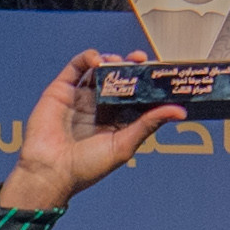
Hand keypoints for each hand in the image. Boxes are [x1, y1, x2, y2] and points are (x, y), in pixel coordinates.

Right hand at [0, 48, 167, 215]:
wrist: (50, 172)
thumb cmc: (86, 167)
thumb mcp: (124, 145)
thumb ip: (149, 124)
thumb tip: (179, 111)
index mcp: (114, 121)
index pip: (135, 94)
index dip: (146, 81)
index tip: (157, 71)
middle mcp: (98, 107)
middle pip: (118, 78)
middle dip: (130, 66)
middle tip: (140, 59)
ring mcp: (79, 97)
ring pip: (99, 69)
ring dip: (111, 60)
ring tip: (117, 61)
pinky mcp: (61, 90)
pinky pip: (76, 67)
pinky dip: (88, 57)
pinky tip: (98, 59)